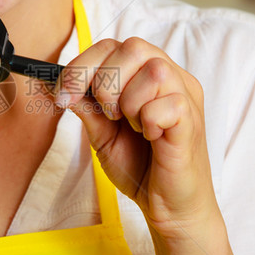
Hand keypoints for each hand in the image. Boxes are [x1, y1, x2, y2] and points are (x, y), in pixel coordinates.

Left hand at [54, 37, 217, 241]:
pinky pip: (168, 103)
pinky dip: (149, 121)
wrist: (170, 209)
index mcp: (148, 76)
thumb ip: (87, 108)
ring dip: (130, 102)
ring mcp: (186, 97)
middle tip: (107, 115)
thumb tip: (64, 86)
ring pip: (154, 70)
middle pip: (134, 47)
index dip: (82, 66)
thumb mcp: (103, 135)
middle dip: (105, 81)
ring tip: (134, 127)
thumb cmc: (142, 168)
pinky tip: (153, 138)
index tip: (63, 95)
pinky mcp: (192, 121)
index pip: (113, 46)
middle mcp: (171, 78)